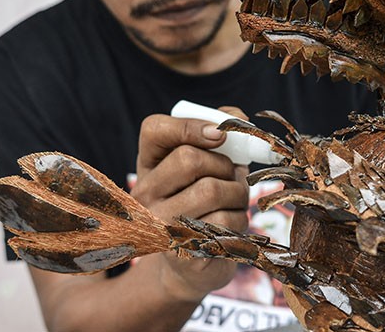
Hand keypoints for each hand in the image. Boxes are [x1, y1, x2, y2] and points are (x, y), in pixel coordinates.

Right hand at [131, 107, 249, 300]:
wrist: (193, 265)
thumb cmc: (205, 204)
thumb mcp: (208, 166)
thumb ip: (220, 135)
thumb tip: (238, 119)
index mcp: (148, 165)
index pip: (154, 130)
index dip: (191, 126)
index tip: (220, 135)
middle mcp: (144, 193)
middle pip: (189, 159)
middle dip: (225, 165)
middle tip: (232, 177)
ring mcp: (158, 224)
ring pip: (211, 189)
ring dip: (238, 193)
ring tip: (235, 201)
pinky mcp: (180, 251)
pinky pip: (223, 221)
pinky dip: (240, 219)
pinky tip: (231, 228)